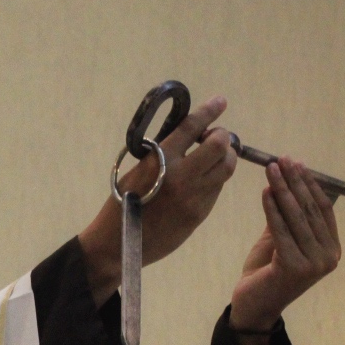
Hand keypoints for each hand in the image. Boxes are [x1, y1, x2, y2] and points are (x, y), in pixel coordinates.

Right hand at [76, 96, 238, 304]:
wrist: (118, 244)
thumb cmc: (122, 203)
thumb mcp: (138, 171)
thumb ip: (163, 154)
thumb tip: (188, 137)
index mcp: (160, 161)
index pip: (191, 128)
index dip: (209, 111)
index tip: (220, 101)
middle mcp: (181, 176)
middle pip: (220, 146)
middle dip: (222, 137)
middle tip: (214, 138)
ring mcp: (194, 197)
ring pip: (226, 168)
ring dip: (225, 157)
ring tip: (212, 158)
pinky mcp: (200, 213)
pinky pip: (216, 189)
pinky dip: (214, 178)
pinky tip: (201, 181)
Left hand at [229, 158, 341, 334]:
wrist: (253, 305)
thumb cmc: (266, 272)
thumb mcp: (280, 240)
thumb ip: (287, 216)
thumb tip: (286, 181)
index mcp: (332, 250)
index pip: (323, 209)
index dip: (310, 184)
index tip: (296, 163)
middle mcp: (329, 257)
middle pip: (310, 210)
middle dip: (295, 181)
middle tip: (282, 160)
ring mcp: (314, 264)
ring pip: (296, 218)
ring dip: (282, 190)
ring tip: (271, 170)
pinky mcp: (294, 267)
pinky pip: (281, 230)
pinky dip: (272, 209)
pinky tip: (265, 192)